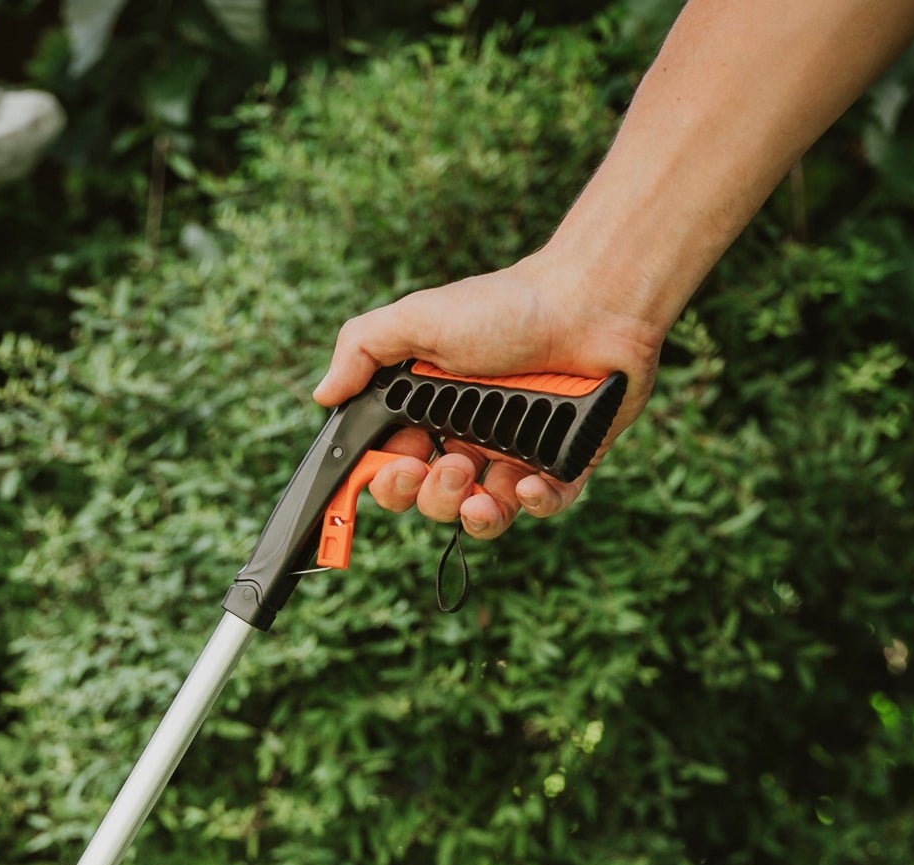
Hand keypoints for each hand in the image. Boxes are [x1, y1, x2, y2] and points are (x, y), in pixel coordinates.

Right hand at [313, 255, 663, 538]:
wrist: (591, 297)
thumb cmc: (507, 305)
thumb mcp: (419, 318)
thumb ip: (362, 349)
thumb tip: (323, 395)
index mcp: (431, 414)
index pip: (392, 468)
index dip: (383, 480)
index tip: (389, 470)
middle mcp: (470, 440)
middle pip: (431, 501)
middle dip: (428, 495)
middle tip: (445, 463)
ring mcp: (516, 455)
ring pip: (482, 516)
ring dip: (471, 514)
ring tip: (475, 483)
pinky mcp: (564, 463)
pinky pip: (543, 508)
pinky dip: (532, 507)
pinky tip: (526, 485)